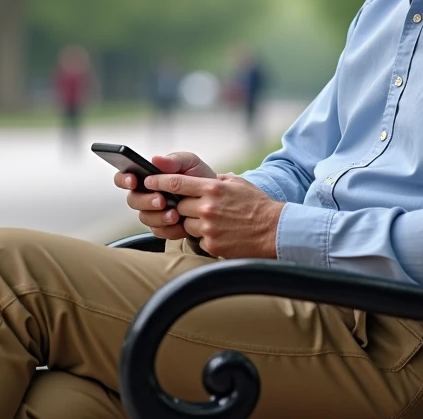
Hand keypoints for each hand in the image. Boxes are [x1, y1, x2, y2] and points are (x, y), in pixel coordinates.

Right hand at [114, 152, 216, 240]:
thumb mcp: (190, 163)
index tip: (133, 180)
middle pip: (133, 200)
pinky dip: (169, 229)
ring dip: (158, 217)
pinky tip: (180, 224)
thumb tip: (156, 159)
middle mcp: (146, 195)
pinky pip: (158, 232)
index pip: (124, 177)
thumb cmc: (199, 177)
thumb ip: (173, 161)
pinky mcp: (163, 227)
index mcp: (148, 177)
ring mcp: (153, 212)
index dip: (124, 179)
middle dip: (145, 201)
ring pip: (144, 218)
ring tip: (175, 214)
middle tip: (161, 200)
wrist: (216, 198)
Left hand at [144, 172, 282, 258]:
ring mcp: (208, 227)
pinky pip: (198, 239)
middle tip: (192, 206)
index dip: (157, 182)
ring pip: (186, 223)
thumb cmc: (257, 204)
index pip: (175, 183)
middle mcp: (207, 207)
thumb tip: (199, 179)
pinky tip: (220, 232)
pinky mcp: (212, 244)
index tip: (147, 181)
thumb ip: (215, 180)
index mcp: (212, 188)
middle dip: (182, 206)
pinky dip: (205, 235)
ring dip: (193, 221)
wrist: (274, 230)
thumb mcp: (237, 183)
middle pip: (178, 205)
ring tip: (213, 220)